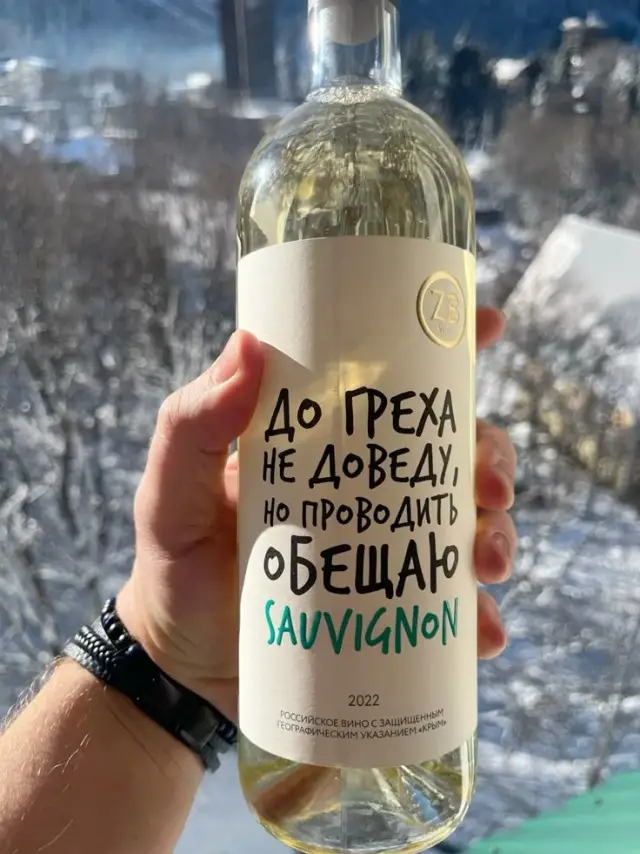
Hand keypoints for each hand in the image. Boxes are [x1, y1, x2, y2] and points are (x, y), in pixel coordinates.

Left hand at [118, 308, 515, 720]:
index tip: (489, 325)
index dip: (447, 348)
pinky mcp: (394, 607)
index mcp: (324, 442)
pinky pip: (453, 604)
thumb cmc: (177, 568)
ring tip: (488, 565)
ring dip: (497, 534)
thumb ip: (190, 425)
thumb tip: (249, 345)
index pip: (391, 382)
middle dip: (493, 459)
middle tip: (492, 490)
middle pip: (453, 451)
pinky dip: (480, 615)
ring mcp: (385, 547)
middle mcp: (366, 487)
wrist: (187, 667)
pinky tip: (484, 633)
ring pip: (468, 522)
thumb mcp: (171, 494)